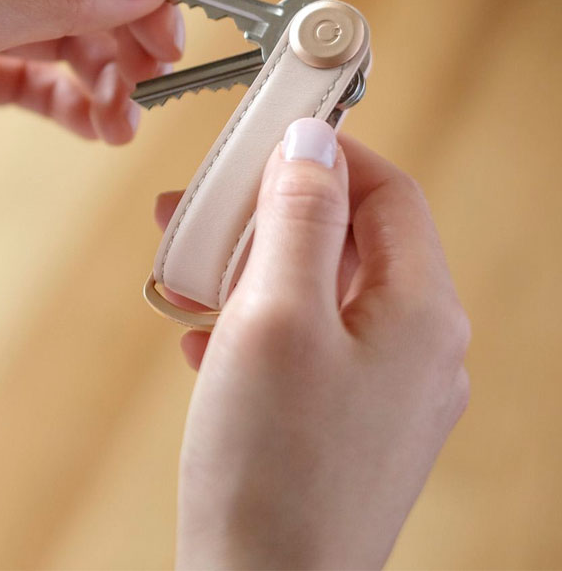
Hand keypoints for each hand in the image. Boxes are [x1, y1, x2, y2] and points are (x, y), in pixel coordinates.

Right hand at [155, 121, 468, 568]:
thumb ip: (294, 220)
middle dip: (265, 215)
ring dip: (248, 269)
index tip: (259, 138)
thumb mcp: (273, 318)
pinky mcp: (346, 427)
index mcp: (421, 314)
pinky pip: (305, 345)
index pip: (387, 192)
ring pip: (318, 293)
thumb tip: (309, 144)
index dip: (324, 153)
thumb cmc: (272, 469)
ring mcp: (384, 394)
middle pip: (348, 241)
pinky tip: (202, 338)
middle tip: (195, 211)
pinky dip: (252, 324)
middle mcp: (417, 351)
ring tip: (184, 275)